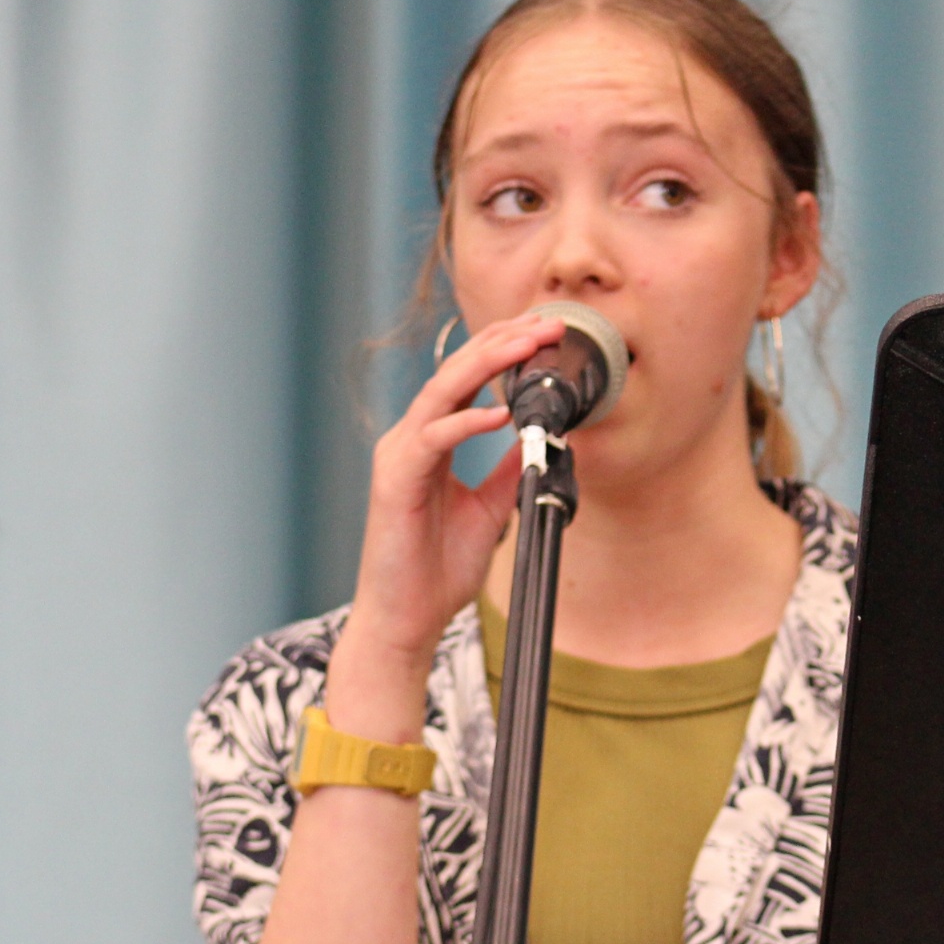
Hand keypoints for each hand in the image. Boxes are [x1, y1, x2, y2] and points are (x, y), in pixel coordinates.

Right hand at [334, 313, 565, 707]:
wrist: (407, 620)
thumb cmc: (437, 570)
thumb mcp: (490, 510)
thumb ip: (509, 469)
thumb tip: (542, 437)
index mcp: (430, 443)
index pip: (467, 381)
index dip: (504, 352)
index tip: (547, 333)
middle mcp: (411, 440)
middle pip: (455, 373)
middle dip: (502, 342)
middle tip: (548, 323)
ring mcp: (399, 457)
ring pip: (441, 393)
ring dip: (487, 364)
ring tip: (527, 344)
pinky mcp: (395, 481)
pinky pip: (432, 439)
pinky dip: (465, 421)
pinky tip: (500, 411)